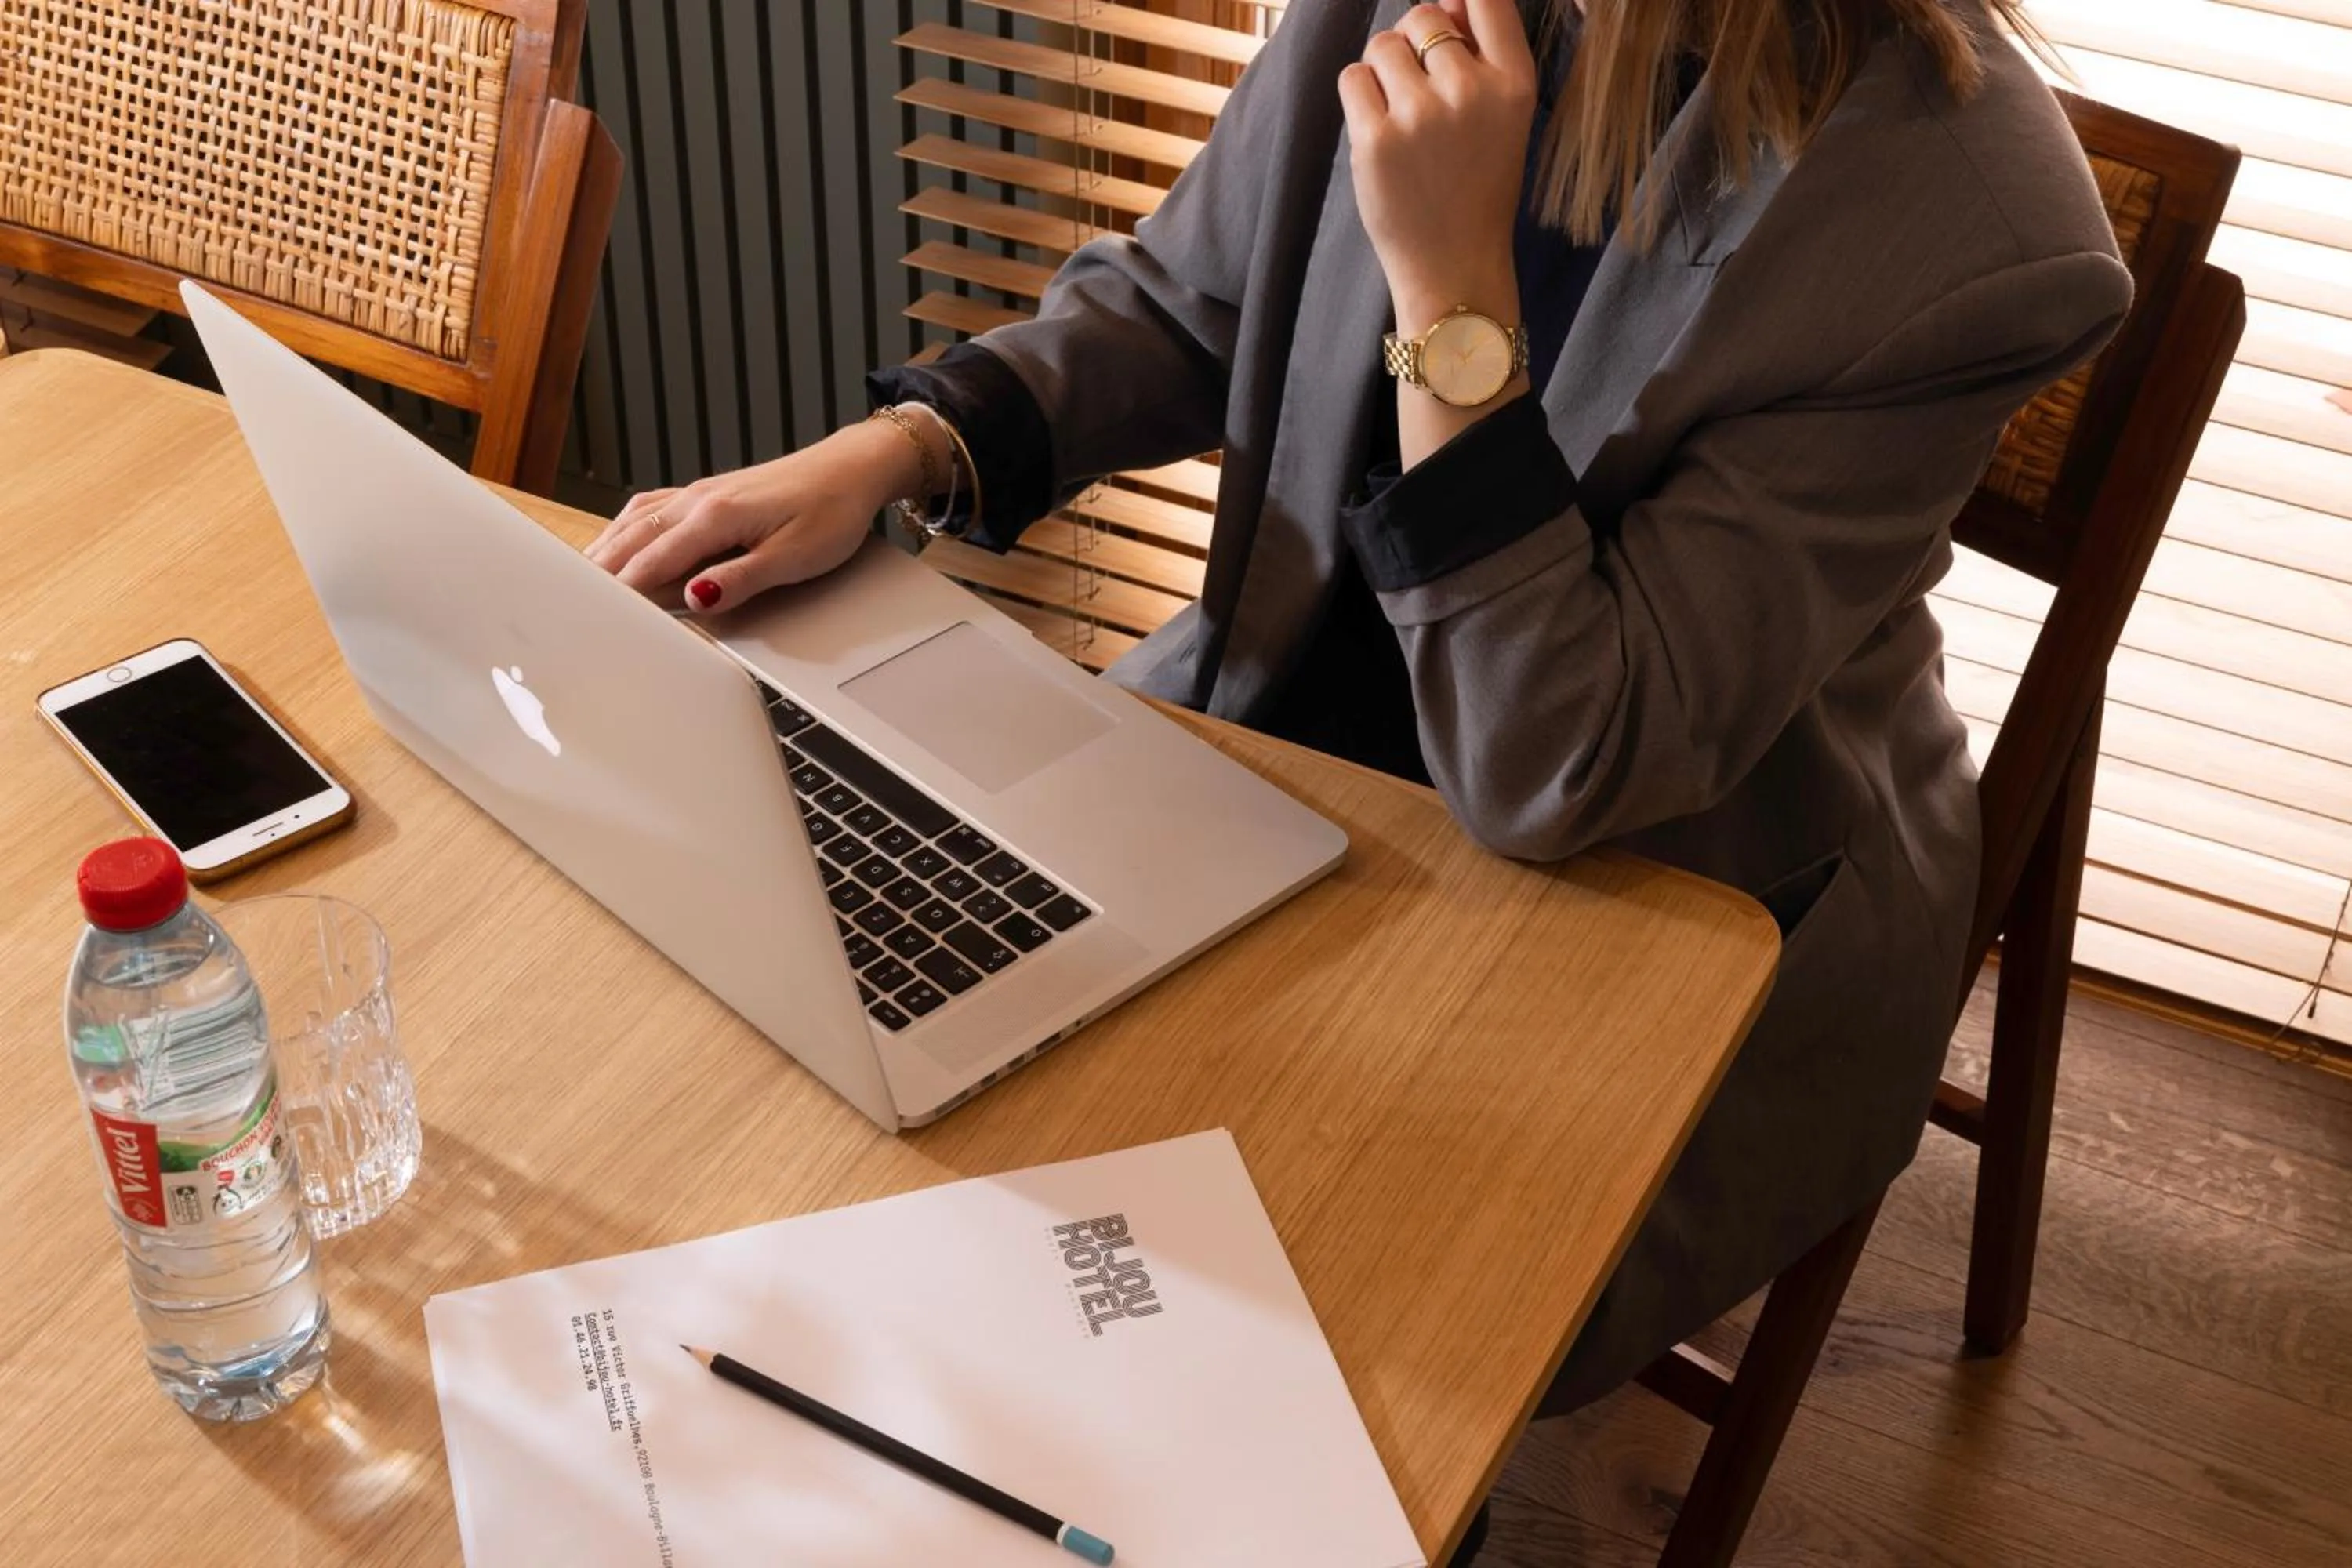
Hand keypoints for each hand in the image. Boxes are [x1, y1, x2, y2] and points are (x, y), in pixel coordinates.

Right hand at [586, 419, 923, 612]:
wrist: (852, 470)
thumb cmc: (831, 512)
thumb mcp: (794, 557)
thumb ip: (740, 579)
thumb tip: (696, 597)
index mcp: (716, 516)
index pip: (653, 562)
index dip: (622, 593)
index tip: (595, 618)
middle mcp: (699, 500)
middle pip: (633, 539)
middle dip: (599, 572)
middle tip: (568, 605)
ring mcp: (700, 493)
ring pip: (636, 521)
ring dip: (606, 548)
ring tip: (578, 579)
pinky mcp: (707, 493)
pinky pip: (652, 509)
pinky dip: (626, 528)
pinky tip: (618, 539)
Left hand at [1337, 0, 1535, 327]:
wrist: (1455, 266)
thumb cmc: (1477, 188)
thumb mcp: (1504, 120)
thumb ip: (1482, 58)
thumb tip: (1445, 1)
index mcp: (1515, 84)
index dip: (1459, 0)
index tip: (1450, 19)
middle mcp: (1471, 91)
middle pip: (1424, 16)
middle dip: (1413, 40)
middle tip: (1417, 87)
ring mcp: (1421, 115)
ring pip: (1383, 44)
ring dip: (1383, 69)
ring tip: (1399, 113)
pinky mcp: (1376, 139)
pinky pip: (1353, 78)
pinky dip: (1360, 96)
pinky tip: (1378, 128)